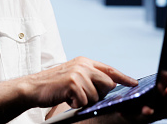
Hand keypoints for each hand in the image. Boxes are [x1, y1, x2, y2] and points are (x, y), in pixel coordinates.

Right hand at [22, 57, 137, 108]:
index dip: (124, 77)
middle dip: (100, 94)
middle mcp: (83, 65)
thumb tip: (109, 87)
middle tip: (83, 96)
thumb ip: (89, 77)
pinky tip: (66, 99)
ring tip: (71, 96)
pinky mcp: (73, 83)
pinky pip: (85, 101)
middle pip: (107, 83)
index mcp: (84, 62)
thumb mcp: (73, 75)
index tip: (134, 83)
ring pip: (96, 96)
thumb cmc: (53, 85)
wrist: (32, 87)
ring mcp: (78, 73)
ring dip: (85, 101)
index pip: (109, 69)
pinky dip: (76, 104)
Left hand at [111, 73, 166, 123]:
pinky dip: (128, 113)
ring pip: (151, 115)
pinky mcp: (132, 118)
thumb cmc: (153, 100)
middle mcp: (161, 113)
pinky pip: (130, 116)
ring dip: (151, 109)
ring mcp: (147, 117)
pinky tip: (123, 108)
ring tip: (149, 104)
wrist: (131, 111)